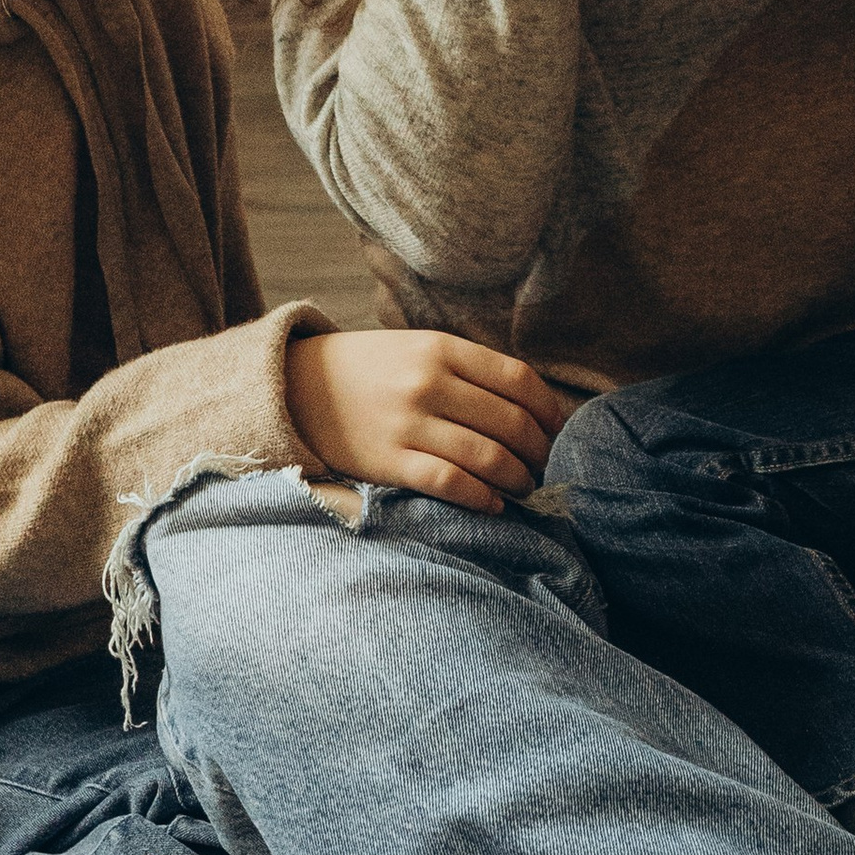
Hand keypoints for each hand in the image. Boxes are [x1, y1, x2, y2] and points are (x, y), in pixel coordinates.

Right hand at [285, 327, 571, 513]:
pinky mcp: (389, 461)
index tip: (559, 431)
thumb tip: (531, 409)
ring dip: (518, 479)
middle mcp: (429, 382)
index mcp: (442, 348)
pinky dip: (482, 498)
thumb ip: (469, 370)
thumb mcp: (419, 348)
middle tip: (547, 467)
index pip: (519, 380)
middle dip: (539, 451)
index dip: (550, 411)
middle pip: (511, 422)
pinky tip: (494, 505)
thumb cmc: (371, 371)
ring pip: (488, 457)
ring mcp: (408, 423)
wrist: (296, 387)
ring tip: (525, 488)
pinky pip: (451, 483)